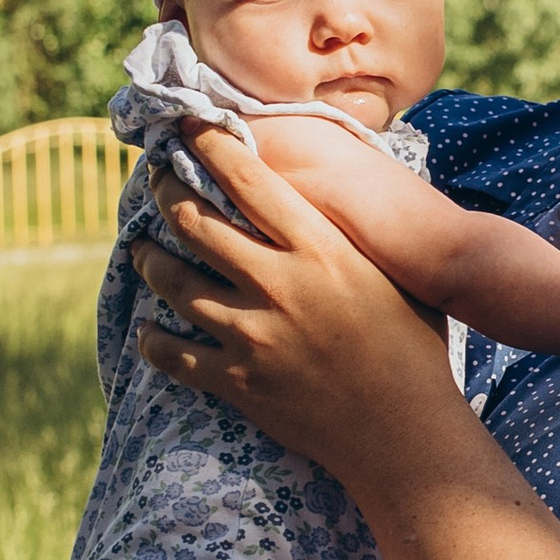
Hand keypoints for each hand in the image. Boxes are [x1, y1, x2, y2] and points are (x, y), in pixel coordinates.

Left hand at [131, 146, 451, 471]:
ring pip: (174, 282)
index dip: (207, 142)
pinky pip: (172, 354)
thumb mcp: (393, 275)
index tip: (185, 125)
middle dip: (165, 191)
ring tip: (145, 249)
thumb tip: (333, 190)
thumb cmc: (414, 349)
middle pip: (195, 221)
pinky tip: (148, 328)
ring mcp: (254, 336)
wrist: (406, 434)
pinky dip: (152, 338)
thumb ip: (354, 235)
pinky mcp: (239, 383)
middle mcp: (280, 285)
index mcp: (320, 249)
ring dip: (151, 259)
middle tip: (157, 180)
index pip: (246, 178)